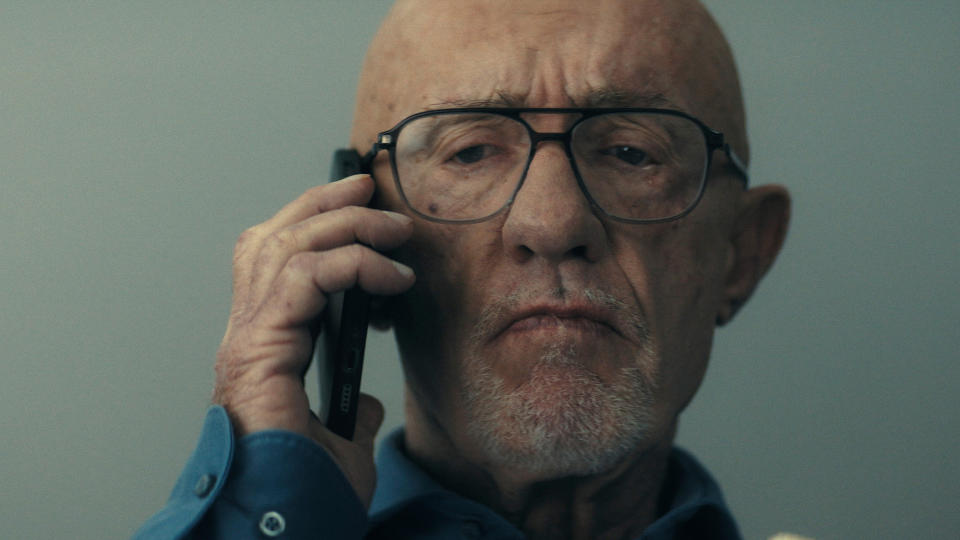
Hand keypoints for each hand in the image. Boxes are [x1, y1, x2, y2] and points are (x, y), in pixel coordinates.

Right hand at [212, 174, 414, 506]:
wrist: (285, 519)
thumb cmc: (305, 487)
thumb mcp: (341, 439)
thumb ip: (347, 410)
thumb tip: (363, 400)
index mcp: (262, 347)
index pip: (273, 259)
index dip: (313, 222)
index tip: (362, 204)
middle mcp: (247, 335)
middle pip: (274, 237)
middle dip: (325, 202)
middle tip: (370, 187)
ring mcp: (248, 339)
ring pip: (287, 245)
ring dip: (346, 224)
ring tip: (395, 228)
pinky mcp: (261, 348)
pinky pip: (306, 277)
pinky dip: (353, 263)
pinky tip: (391, 276)